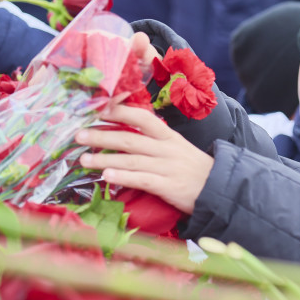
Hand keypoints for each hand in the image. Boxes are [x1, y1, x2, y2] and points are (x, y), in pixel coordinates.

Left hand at [75, 105, 213, 214]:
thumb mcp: (177, 148)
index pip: (142, 118)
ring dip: (105, 158)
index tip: (97, 110)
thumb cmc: (194, 170)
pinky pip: (142, 180)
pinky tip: (106, 176)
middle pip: (130, 139)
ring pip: (132, 159)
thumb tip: (124, 136)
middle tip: (78, 135)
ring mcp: (167, 168)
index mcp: (168, 136)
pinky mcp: (169, 187)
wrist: (221, 189)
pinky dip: (123, 177)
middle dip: (102, 135)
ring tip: (83, 160)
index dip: (119, 112)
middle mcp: (167, 149)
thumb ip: (154, 142)